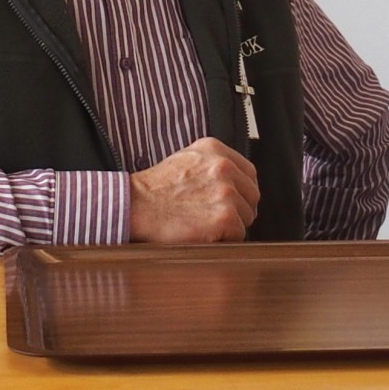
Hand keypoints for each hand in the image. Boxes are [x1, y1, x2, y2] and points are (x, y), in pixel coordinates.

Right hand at [127, 139, 258, 243]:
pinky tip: (203, 234)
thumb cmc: (155, 189)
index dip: (242, 191)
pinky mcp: (225, 217)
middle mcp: (224, 167)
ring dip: (231, 226)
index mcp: (215, 149)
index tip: (232, 202)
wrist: (136, 206)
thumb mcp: (186, 160)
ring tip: (204, 225)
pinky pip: (239, 234)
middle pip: (252, 196)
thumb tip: (236, 184)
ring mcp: (226, 192)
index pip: (249, 173)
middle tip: (217, 219)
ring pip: (247, 217)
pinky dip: (224, 240)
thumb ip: (213, 166)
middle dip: (240, 210)